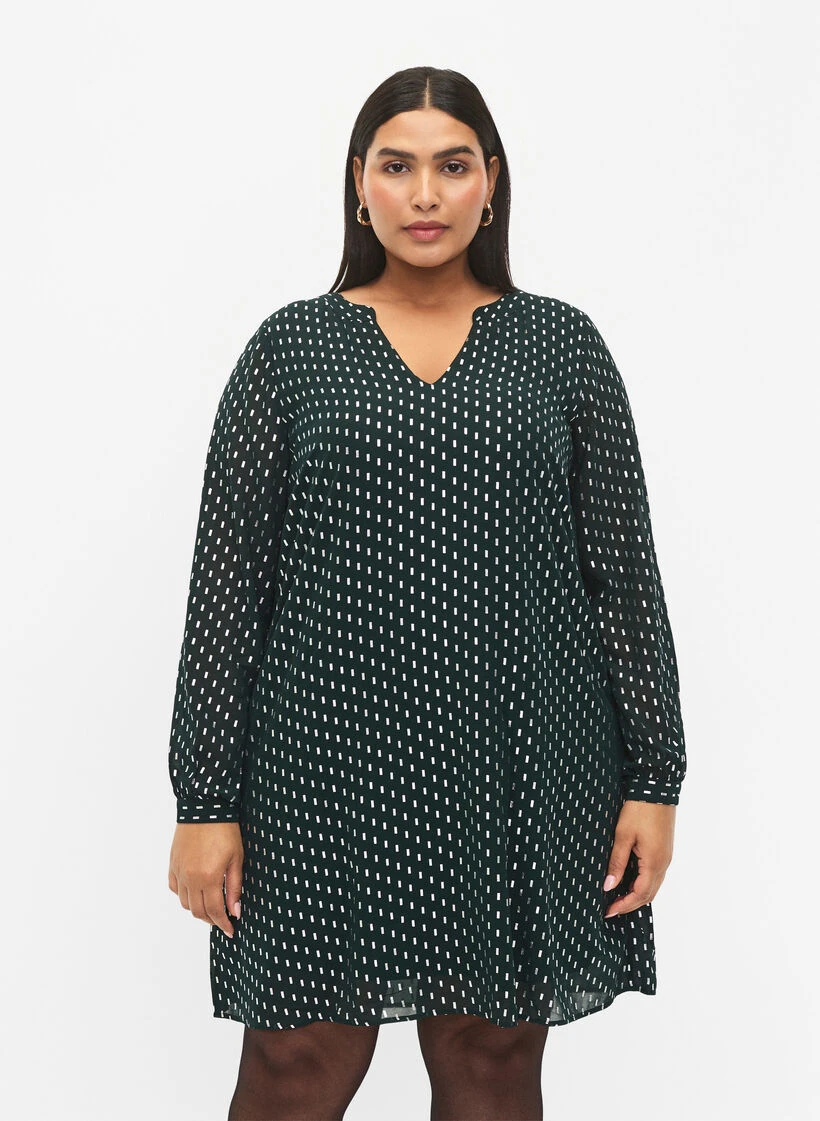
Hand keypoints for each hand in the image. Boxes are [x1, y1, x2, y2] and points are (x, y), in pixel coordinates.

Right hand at [168, 822, 243, 938]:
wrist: (205, 807)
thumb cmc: (225, 830)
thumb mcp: (236, 859)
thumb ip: (234, 887)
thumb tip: (235, 911)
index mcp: (208, 878)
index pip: (214, 911)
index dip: (223, 924)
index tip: (231, 930)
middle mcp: (190, 878)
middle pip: (198, 911)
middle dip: (211, 920)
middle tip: (223, 920)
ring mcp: (179, 871)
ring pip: (185, 903)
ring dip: (198, 909)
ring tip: (211, 906)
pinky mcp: (173, 864)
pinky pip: (175, 888)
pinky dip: (184, 896)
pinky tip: (195, 892)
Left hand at [603, 800, 675, 918]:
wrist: (657, 788)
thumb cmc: (639, 809)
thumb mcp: (623, 835)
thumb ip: (617, 862)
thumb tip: (609, 886)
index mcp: (654, 862)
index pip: (640, 894)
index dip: (624, 905)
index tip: (608, 911)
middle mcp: (664, 863)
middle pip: (649, 894)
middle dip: (631, 904)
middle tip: (611, 909)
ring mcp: (666, 857)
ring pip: (653, 885)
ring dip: (637, 895)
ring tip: (618, 898)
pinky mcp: (665, 850)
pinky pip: (655, 875)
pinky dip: (643, 884)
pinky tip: (630, 881)